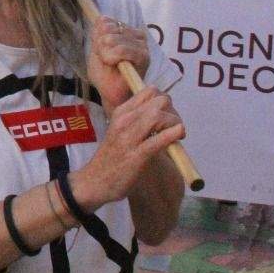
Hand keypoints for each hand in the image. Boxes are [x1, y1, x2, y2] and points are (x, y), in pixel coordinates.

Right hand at [71, 87, 185, 210]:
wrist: (95, 181)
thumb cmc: (111, 158)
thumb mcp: (121, 131)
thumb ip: (138, 121)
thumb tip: (163, 115)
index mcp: (121, 112)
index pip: (150, 91)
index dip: (164, 102)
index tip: (166, 117)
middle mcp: (125, 119)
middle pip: (161, 101)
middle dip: (173, 112)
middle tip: (173, 128)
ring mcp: (130, 136)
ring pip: (161, 116)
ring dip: (175, 123)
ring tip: (177, 137)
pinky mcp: (137, 155)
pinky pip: (161, 139)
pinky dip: (174, 134)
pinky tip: (178, 138)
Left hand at [85, 17, 152, 111]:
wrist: (110, 92)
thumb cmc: (104, 72)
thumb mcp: (95, 48)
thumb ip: (98, 33)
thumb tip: (102, 19)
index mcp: (125, 30)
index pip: (104, 20)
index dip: (96, 37)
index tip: (101, 50)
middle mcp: (136, 34)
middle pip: (106, 28)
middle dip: (100, 46)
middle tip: (106, 60)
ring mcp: (142, 44)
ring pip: (111, 39)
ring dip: (104, 54)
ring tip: (110, 64)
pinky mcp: (144, 56)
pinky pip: (120, 50)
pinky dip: (111, 58)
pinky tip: (114, 66)